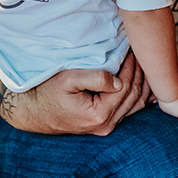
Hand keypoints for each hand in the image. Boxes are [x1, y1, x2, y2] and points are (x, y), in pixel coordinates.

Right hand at [1, 53, 150, 135]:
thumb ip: (96, 78)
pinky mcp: (104, 126)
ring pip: (136, 104)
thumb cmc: (48, 92)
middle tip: (141, 53)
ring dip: (142, 83)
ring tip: (144, 64)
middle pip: (134, 96)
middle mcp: (105, 125)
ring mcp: (105, 128)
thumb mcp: (68, 79)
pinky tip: (145, 83)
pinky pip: (129, 111)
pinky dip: (139, 96)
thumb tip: (119, 80)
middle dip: (140, 73)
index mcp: (99, 114)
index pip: (126, 86)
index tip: (133, 49)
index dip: (132, 66)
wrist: (31, 112)